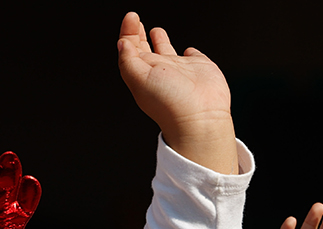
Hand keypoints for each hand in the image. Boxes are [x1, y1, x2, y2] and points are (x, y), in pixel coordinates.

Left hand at [116, 12, 236, 173]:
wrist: (200, 117)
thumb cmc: (170, 103)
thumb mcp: (139, 79)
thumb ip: (128, 60)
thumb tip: (122, 43)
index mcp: (143, 72)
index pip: (130, 49)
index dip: (128, 32)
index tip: (132, 18)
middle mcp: (160, 71)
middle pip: (144, 49)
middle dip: (138, 34)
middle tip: (135, 21)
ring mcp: (180, 70)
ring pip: (167, 51)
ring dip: (160, 40)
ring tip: (156, 30)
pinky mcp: (200, 68)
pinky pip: (193, 57)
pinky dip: (189, 52)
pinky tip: (187, 50)